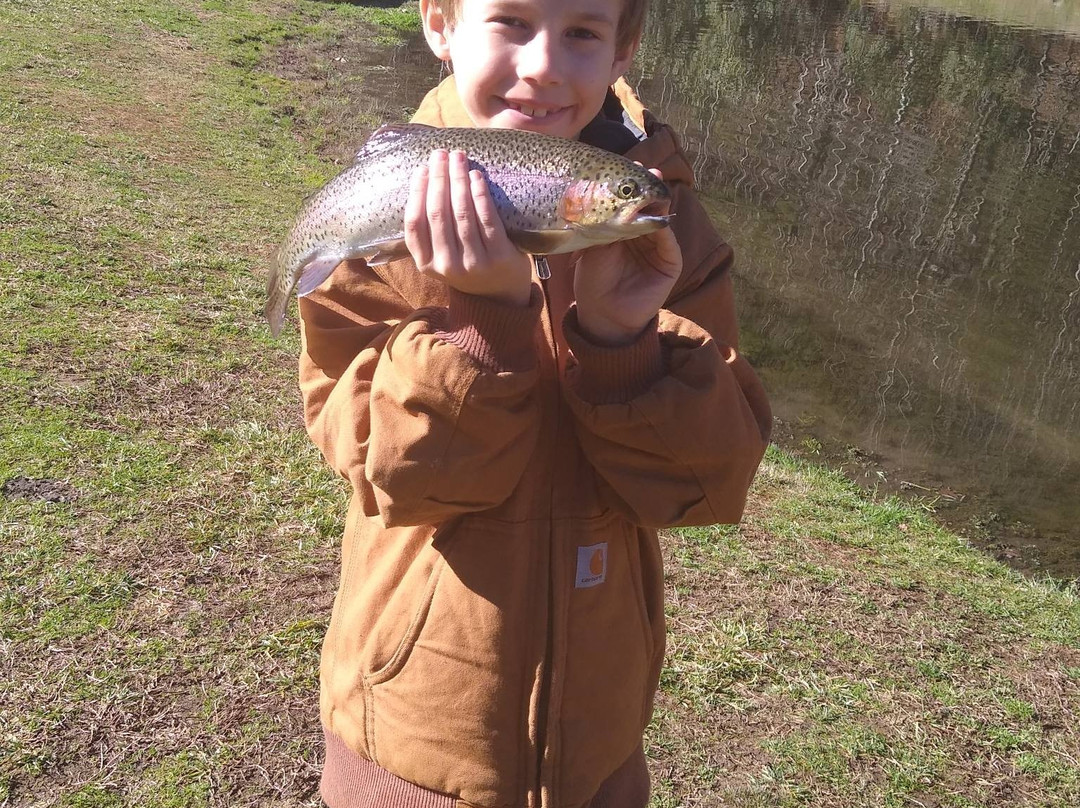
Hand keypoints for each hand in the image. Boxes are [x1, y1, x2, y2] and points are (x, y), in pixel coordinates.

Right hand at [404, 149, 532, 306]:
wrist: (500, 295)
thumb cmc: (467, 265)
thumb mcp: (441, 256)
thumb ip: (430, 231)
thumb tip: (425, 179)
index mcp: (426, 264)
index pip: (414, 223)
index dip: (416, 192)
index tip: (422, 169)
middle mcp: (447, 265)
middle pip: (438, 213)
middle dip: (438, 178)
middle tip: (441, 154)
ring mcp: (474, 263)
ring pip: (462, 213)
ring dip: (459, 180)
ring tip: (458, 158)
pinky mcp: (499, 257)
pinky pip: (487, 219)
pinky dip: (480, 195)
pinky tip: (477, 177)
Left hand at [573, 170, 681, 344]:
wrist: (602, 313)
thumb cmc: (593, 279)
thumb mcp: (593, 243)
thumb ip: (604, 220)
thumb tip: (612, 192)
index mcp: (624, 225)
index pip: (630, 198)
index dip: (631, 182)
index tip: (629, 166)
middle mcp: (643, 233)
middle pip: (650, 202)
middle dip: (647, 185)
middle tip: (645, 170)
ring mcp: (659, 246)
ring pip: (661, 217)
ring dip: (658, 202)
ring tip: (653, 187)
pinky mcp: (670, 262)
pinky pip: (669, 240)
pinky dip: (663, 227)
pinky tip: (657, 217)